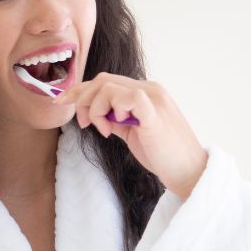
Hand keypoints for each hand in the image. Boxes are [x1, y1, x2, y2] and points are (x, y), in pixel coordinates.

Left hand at [52, 73, 208, 198]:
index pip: (105, 81)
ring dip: (95, 108)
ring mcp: (154, 99)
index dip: (79, 91)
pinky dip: (112, 110)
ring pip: (107, 86)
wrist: (189, 171)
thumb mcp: (134, 133)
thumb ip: (119, 119)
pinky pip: (128, 97)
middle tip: (85, 124)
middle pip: (102, 80)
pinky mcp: (154, 114)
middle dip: (82, 100)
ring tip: (104, 130)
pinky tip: (114, 128)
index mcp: (146, 92)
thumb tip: (97, 114)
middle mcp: (150, 89)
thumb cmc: (164, 154)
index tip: (61, 104)